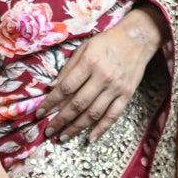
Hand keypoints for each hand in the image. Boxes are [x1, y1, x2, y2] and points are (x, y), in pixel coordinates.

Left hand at [42, 6, 166, 143]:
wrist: (137, 38)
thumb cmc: (107, 42)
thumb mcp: (84, 48)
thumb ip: (68, 68)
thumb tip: (51, 88)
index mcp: (89, 62)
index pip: (65, 88)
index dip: (51, 102)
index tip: (39, 113)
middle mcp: (102, 77)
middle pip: (77, 104)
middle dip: (60, 120)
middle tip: (49, 131)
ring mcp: (116, 87)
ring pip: (93, 113)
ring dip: (76, 127)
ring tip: (63, 137)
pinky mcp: (127, 95)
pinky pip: (113, 116)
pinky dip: (101, 129)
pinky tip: (90, 138)